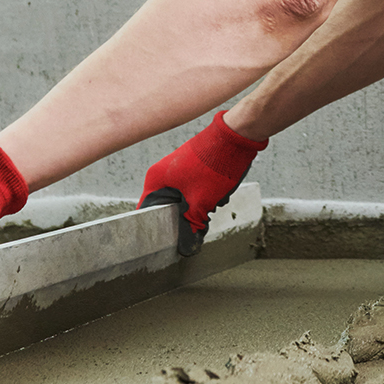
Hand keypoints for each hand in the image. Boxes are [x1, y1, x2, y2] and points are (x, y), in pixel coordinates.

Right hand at [138, 111, 265, 255]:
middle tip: (197, 222)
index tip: (169, 242)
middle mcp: (163, 174)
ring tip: (211, 203)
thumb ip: (191, 225)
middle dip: (184, 218)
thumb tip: (187, 246)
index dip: (158, 229)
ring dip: (197, 208)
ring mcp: (178, 170)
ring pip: (183, 201)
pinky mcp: (192, 169)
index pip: (148, 212)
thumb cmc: (214, 164)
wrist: (235, 137)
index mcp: (156, 180)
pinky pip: (193, 191)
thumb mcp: (201, 202)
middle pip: (168, 208)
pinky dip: (204, 197)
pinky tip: (217, 194)